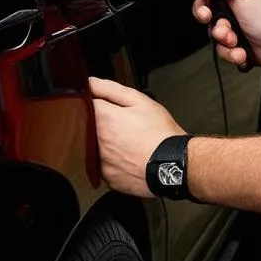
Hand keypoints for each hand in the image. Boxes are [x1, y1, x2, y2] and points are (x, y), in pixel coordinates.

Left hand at [90, 77, 185, 198]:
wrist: (174, 164)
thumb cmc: (160, 132)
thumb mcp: (139, 101)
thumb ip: (110, 89)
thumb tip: (90, 83)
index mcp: (103, 119)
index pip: (86, 106)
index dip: (99, 103)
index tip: (110, 108)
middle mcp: (97, 142)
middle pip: (89, 128)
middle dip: (103, 124)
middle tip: (124, 126)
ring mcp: (101, 162)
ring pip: (96, 148)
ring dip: (107, 144)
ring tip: (128, 143)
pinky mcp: (108, 178)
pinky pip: (105, 166)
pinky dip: (114, 161)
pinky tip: (129, 158)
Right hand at [189, 0, 260, 72]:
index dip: (201, 5)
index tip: (205, 12)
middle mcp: (231, 11)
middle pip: (206, 20)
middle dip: (216, 28)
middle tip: (225, 30)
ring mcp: (232, 30)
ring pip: (213, 39)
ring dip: (225, 43)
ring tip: (238, 41)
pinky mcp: (234, 47)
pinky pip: (222, 53)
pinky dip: (232, 54)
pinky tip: (242, 52)